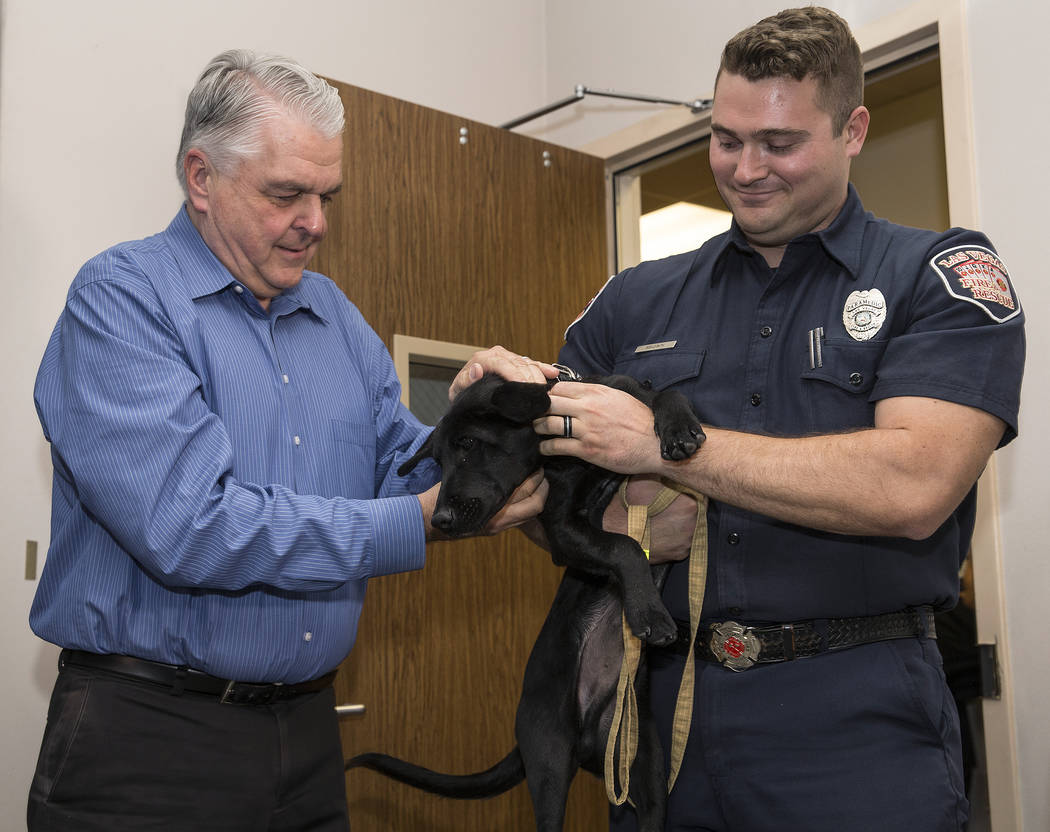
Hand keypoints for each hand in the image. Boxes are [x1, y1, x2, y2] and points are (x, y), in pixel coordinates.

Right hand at [418, 470, 548, 540]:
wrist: (427, 519)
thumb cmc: (442, 495)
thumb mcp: (462, 477)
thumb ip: (482, 470)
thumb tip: (499, 453)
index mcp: (492, 505)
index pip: (526, 490)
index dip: (536, 476)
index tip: (537, 462)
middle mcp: (500, 519)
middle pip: (535, 504)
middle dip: (543, 487)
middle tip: (542, 471)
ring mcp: (499, 526)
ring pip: (531, 514)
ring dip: (538, 497)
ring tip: (537, 481)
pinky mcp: (497, 530)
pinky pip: (522, 519)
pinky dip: (528, 506)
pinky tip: (526, 493)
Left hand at [449, 346, 557, 400]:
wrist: (465, 394)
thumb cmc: (462, 393)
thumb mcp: (459, 390)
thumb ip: (467, 380)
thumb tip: (477, 369)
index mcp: (482, 358)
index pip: (501, 363)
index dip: (514, 374)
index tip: (524, 386)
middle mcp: (496, 354)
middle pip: (517, 363)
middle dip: (529, 378)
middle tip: (538, 393)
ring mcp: (507, 358)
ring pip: (527, 363)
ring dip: (538, 375)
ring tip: (545, 390)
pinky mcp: (516, 363)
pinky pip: (532, 363)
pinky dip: (542, 368)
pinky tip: (552, 373)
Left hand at [536, 382, 662, 474]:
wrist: (655, 446)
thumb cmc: (640, 422)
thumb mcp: (619, 398)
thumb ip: (597, 393)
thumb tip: (579, 390)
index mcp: (597, 392)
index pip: (560, 387)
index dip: (547, 393)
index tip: (542, 400)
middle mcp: (589, 408)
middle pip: (549, 403)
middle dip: (537, 409)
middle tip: (533, 414)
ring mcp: (587, 429)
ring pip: (549, 424)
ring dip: (539, 427)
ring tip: (537, 430)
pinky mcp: (587, 449)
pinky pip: (557, 446)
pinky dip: (546, 447)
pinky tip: (544, 448)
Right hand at [602, 476, 700, 563]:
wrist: (616, 534)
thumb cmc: (630, 506)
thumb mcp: (646, 478)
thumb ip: (665, 472)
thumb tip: (673, 464)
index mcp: (690, 504)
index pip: (699, 493)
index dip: (688, 489)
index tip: (679, 489)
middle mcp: (694, 525)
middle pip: (697, 510)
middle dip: (686, 505)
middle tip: (670, 502)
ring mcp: (688, 541)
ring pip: (691, 526)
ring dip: (682, 520)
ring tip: (665, 516)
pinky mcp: (680, 554)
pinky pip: (684, 541)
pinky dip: (676, 535)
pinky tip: (664, 529)